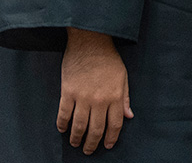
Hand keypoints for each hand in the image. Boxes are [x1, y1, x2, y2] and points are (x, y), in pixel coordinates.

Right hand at [57, 28, 133, 153]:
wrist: (90, 41)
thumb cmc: (108, 58)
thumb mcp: (123, 76)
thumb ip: (125, 98)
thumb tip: (128, 116)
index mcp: (115, 96)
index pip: (115, 124)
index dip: (111, 138)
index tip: (107, 145)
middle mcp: (99, 100)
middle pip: (96, 129)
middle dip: (92, 143)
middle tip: (89, 150)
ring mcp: (82, 97)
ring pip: (79, 126)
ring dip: (77, 138)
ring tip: (75, 144)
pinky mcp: (67, 92)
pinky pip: (64, 114)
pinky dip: (63, 125)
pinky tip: (63, 129)